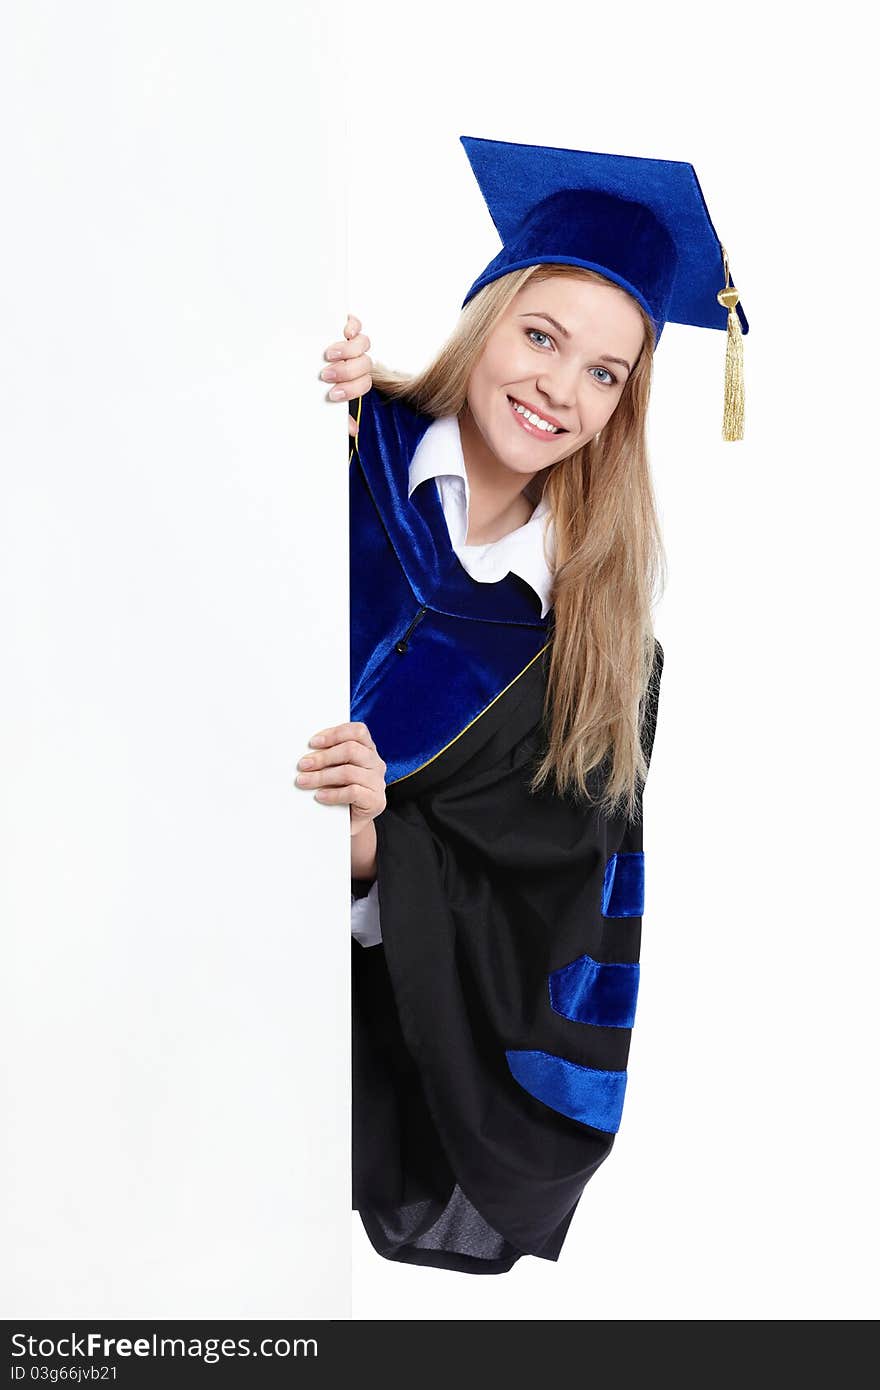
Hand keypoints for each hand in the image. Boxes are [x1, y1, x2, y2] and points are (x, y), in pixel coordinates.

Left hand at [295, 720, 386, 838]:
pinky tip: (320, 796)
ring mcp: (377, 782)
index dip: (334, 734)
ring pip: (349, 772)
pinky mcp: (375, 801)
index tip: (313, 742)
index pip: (357, 731)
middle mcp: (376, 763)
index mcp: (367, 749)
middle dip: (323, 756)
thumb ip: (328, 758)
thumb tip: (306, 753)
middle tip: (303, 765)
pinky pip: (353, 792)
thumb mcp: (334, 770)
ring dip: (322, 776)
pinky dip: (332, 794)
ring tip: (304, 781)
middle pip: (351, 750)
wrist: (350, 822)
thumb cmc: (339, 791)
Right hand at [320, 314, 372, 436]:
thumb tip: (352, 430)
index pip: (363, 384)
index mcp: (354, 379)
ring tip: (329, 354)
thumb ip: (335, 412)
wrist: (292, 352)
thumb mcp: (319, 396)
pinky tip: (344, 333)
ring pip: (364, 345)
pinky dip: (353, 327)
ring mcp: (352, 342)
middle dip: (347, 372)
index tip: (332, 394)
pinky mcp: (345, 326)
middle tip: (327, 375)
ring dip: (348, 351)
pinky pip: (357, 324)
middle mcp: (356, 360)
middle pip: (365, 365)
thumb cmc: (312, 381)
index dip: (352, 390)